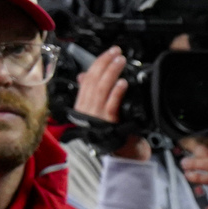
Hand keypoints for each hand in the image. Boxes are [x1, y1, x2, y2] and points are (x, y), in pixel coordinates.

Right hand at [76, 46, 150, 160]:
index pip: (87, 78)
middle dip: (105, 63)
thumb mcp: (101, 111)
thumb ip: (92, 93)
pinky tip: (123, 82)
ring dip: (112, 73)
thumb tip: (83, 75)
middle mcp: (86, 109)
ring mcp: (96, 117)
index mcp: (83, 105)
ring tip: (121, 61)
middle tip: (117, 52)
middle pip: (93, 81)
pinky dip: (116, 92)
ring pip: (101, 89)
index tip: (109, 52)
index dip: (98, 63)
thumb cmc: (114, 134)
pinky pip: (111, 105)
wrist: (124, 157)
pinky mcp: (108, 124)